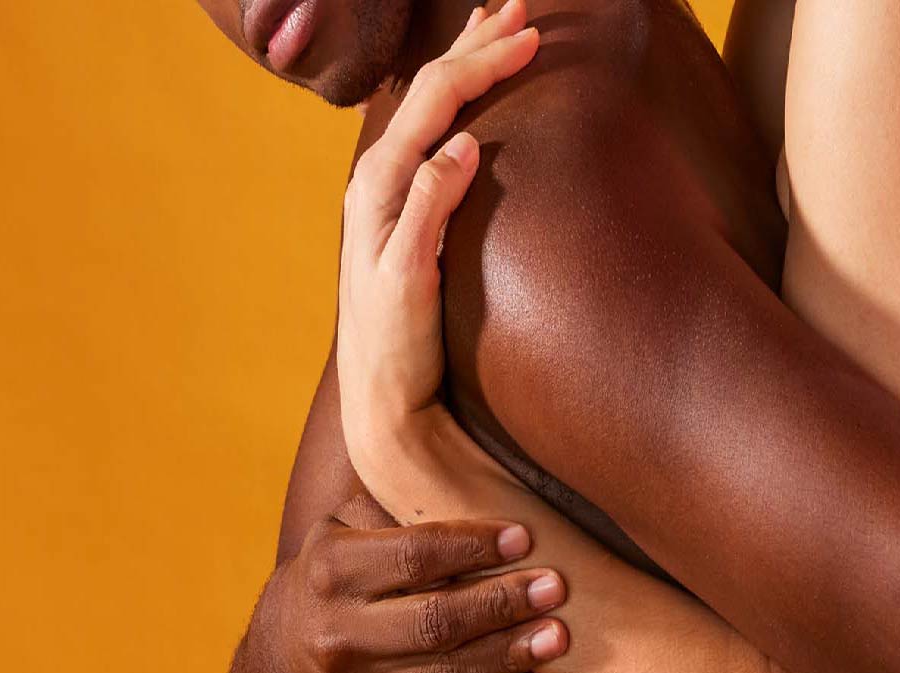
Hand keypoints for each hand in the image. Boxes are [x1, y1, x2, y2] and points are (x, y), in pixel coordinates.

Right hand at [274, 492, 568, 672]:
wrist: (285, 652)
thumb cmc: (336, 570)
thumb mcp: (344, 527)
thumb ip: (397, 510)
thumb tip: (477, 480)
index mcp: (332, 569)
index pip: (412, 556)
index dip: (472, 547)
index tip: (523, 537)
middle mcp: (340, 630)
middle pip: (434, 621)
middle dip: (500, 604)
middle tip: (554, 587)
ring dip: (509, 656)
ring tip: (558, 637)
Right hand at [335, 0, 537, 462]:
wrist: (390, 406)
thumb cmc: (415, 328)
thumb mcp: (427, 247)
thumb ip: (441, 194)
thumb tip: (472, 140)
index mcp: (384, 180)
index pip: (431, 97)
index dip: (472, 50)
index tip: (517, 16)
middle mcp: (374, 193)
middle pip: (427, 99)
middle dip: (476, 46)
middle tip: (526, 7)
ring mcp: (381, 233)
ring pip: (419, 136)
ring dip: (464, 85)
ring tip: (513, 43)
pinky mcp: (396, 278)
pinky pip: (414, 215)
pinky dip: (437, 179)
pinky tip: (467, 147)